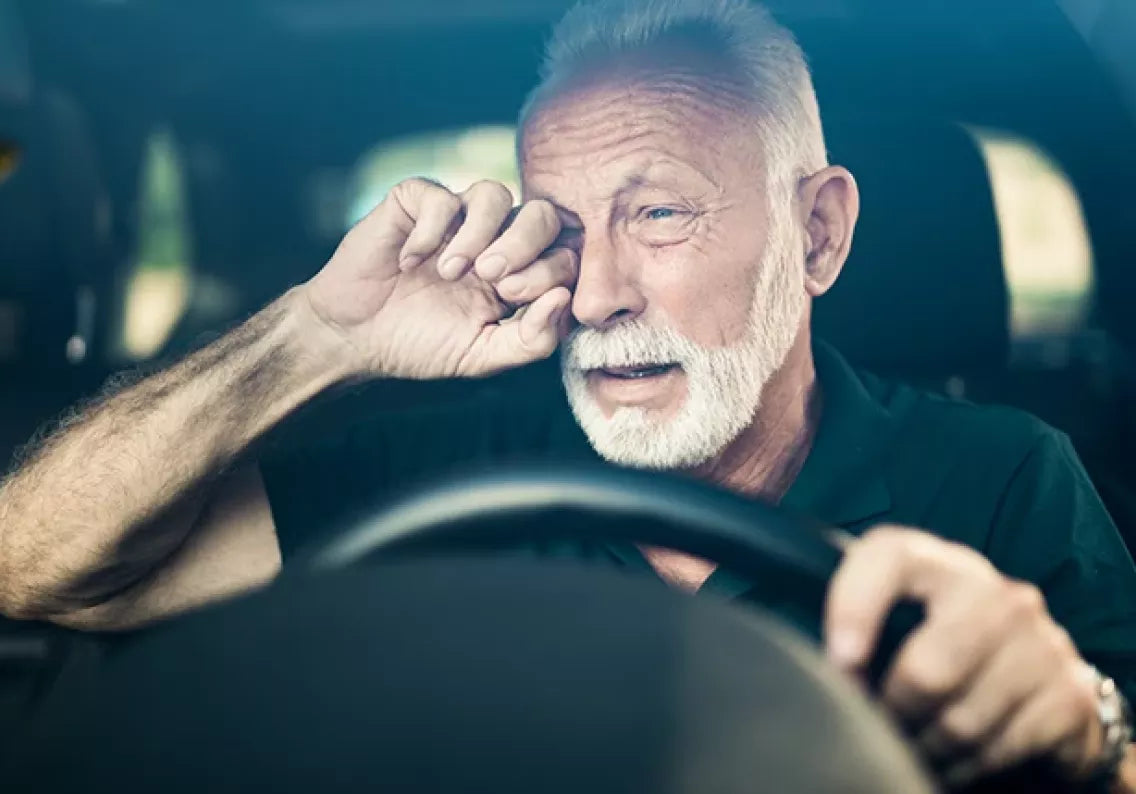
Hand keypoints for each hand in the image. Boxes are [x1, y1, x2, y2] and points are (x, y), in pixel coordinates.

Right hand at [301, 178, 575, 378]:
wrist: (356, 337)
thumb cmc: (422, 345)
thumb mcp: (484, 356)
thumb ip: (532, 339)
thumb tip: (562, 299)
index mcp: (519, 273)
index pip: (563, 252)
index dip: (550, 269)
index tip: (513, 298)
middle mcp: (494, 239)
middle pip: (541, 214)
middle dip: (525, 245)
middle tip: (493, 279)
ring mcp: (455, 218)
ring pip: (494, 193)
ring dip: (479, 233)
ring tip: (451, 272)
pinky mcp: (414, 204)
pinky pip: (438, 195)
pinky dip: (430, 230)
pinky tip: (409, 262)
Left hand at [824, 525, 1103, 786]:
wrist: (1036, 671)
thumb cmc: (938, 641)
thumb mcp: (897, 617)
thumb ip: (856, 621)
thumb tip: (805, 660)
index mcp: (935, 562)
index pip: (889, 557)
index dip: (854, 606)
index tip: (838, 662)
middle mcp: (992, 591)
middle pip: (927, 669)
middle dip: (894, 712)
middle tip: (878, 726)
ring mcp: (1038, 638)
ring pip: (962, 721)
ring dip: (929, 747)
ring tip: (913, 747)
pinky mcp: (1068, 689)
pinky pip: (1003, 748)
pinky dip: (970, 767)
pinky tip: (954, 760)